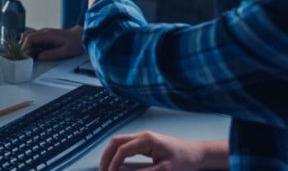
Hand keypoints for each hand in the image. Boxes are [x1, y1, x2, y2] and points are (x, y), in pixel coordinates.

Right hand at [21, 25, 83, 60]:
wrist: (81, 36)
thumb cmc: (75, 43)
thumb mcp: (66, 51)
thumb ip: (53, 54)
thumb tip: (40, 57)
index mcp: (48, 35)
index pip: (30, 38)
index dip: (24, 46)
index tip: (22, 55)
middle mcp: (44, 32)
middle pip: (26, 36)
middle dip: (23, 46)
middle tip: (24, 57)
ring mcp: (44, 33)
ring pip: (29, 36)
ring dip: (26, 45)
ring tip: (28, 56)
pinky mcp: (45, 36)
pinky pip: (33, 38)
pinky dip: (30, 45)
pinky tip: (33, 52)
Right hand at [100, 131, 227, 170]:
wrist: (196, 153)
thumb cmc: (184, 161)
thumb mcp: (164, 170)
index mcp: (146, 140)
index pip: (122, 150)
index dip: (113, 163)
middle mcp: (142, 135)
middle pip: (115, 141)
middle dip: (106, 156)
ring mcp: (142, 137)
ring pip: (118, 141)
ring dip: (110, 154)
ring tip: (106, 168)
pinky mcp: (144, 142)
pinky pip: (125, 144)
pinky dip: (117, 153)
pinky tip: (115, 163)